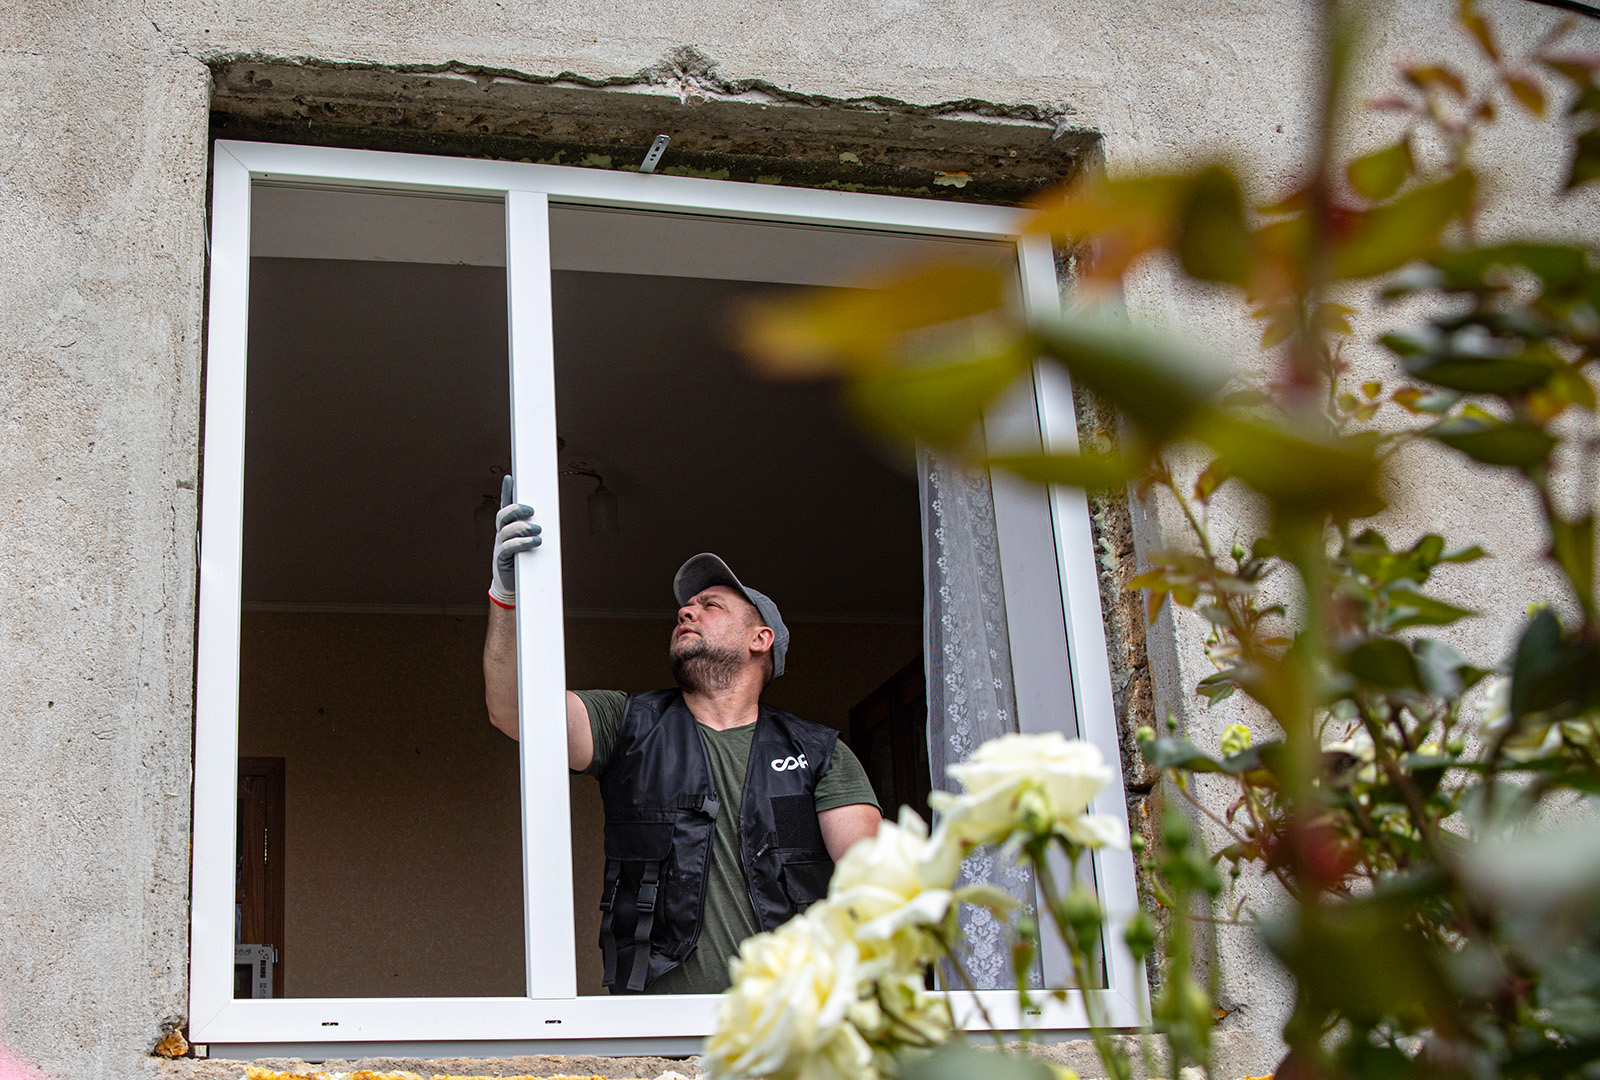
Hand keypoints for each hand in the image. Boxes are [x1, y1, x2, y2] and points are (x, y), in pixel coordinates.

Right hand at [489, 474, 540, 606]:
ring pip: (506, 530)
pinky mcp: (501, 558)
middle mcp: (501, 534)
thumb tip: (549, 520)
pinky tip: (534, 542)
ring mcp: (499, 546)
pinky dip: (522, 542)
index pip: (505, 506)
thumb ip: (535, 531)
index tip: (509, 478)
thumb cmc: (524, 562)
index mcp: (507, 527)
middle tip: (532, 511)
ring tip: (538, 530)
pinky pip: (508, 547)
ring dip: (523, 527)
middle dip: (516, 509)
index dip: (505, 492)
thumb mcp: (530, 543)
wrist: (513, 586)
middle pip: (503, 515)